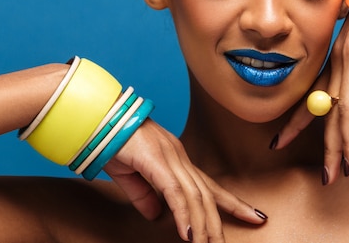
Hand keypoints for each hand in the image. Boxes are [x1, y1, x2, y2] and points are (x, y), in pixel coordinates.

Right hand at [104, 119, 265, 241]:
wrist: (97, 118)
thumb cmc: (111, 141)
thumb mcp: (129, 175)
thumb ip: (144, 195)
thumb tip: (157, 216)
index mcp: (175, 160)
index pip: (208, 185)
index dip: (231, 202)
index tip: (252, 214)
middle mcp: (179, 158)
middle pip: (208, 193)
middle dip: (227, 215)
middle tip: (244, 231)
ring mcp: (170, 158)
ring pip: (196, 196)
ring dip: (204, 225)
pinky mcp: (156, 161)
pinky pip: (175, 193)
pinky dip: (184, 215)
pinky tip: (189, 234)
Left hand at [273, 0, 348, 183]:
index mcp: (337, 63)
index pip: (312, 99)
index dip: (296, 122)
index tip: (279, 142)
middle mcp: (340, 64)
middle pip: (328, 112)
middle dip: (325, 146)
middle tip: (323, 177)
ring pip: (347, 110)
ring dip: (346, 143)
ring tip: (344, 170)